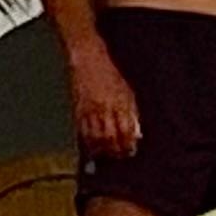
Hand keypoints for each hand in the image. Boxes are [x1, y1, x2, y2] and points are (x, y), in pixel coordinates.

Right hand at [70, 41, 141, 157]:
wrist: (88, 61)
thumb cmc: (109, 75)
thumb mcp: (127, 92)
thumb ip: (133, 114)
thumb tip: (137, 134)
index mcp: (119, 102)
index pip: (126, 131)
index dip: (128, 144)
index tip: (130, 150)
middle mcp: (105, 108)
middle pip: (111, 138)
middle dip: (116, 150)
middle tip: (119, 155)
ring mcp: (90, 110)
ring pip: (96, 138)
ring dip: (102, 150)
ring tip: (107, 153)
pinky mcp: (78, 111)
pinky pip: (83, 132)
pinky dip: (89, 143)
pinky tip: (93, 146)